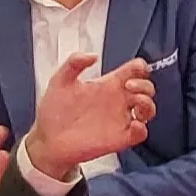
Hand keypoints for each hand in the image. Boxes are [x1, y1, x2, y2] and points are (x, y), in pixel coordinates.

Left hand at [32, 52, 156, 170]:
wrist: (47, 139)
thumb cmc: (53, 112)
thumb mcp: (59, 80)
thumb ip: (74, 62)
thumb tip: (93, 55)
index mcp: (107, 85)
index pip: (134, 71)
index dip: (140, 67)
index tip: (135, 68)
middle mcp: (117, 101)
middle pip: (145, 89)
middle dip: (144, 84)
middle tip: (128, 86)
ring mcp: (119, 120)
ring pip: (147, 110)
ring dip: (148, 104)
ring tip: (136, 103)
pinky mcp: (119, 138)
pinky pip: (140, 133)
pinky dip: (141, 129)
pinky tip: (133, 124)